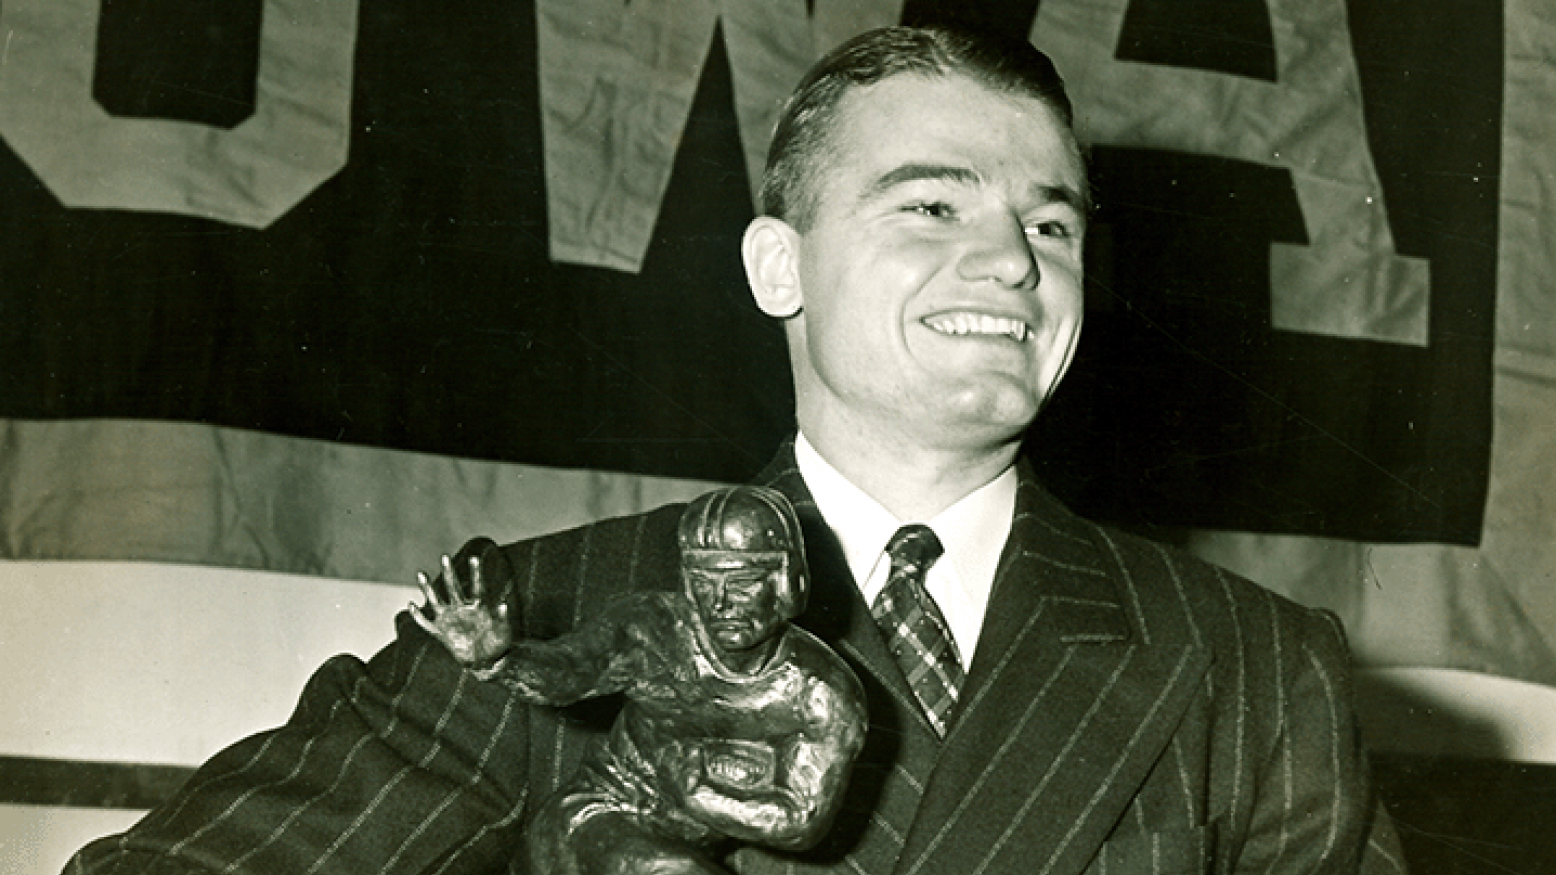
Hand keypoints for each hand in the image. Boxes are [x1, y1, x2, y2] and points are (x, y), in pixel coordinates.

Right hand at [411, 551, 511, 666]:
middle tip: (444, 557)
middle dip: (449, 573)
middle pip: (454, 587)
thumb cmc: (498, 644)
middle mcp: (462, 609)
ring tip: (420, 574)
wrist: (486, 662)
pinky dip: (418, 616)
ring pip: (436, 600)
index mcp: (479, 607)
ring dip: (428, 588)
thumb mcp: (503, 632)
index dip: (476, 572)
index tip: (474, 558)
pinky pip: (426, 623)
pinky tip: (411, 605)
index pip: (477, 586)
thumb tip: (504, 605)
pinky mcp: (441, 633)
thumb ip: (502, 618)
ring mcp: (451, 619)